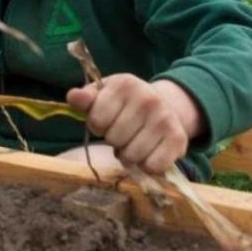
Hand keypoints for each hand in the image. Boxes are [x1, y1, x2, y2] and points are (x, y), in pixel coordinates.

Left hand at [66, 74, 202, 175]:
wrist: (165, 106)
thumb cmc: (125, 104)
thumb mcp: (103, 94)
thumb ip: (86, 98)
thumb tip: (73, 97)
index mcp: (124, 84)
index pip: (96, 120)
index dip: (98, 125)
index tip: (107, 120)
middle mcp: (147, 98)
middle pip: (114, 139)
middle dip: (114, 140)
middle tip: (123, 132)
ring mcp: (165, 118)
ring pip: (132, 156)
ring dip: (130, 155)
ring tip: (135, 141)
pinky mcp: (178, 139)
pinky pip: (153, 166)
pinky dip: (147, 165)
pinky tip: (149, 152)